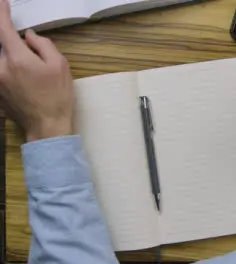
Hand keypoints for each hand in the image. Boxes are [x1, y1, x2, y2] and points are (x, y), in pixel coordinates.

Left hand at [0, 0, 73, 141]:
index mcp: (17, 59)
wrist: (47, 127)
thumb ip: (44, 45)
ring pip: (1, 59)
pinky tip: (27, 83)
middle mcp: (0, 68)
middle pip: (0, 45)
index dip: (0, 12)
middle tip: (34, 57)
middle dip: (13, 42)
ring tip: (33, 74)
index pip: (2, 28)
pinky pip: (1, 72)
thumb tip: (29, 35)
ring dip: (12, 57)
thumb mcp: (60, 66)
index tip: (2, 2)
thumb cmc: (58, 96)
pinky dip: (10, 69)